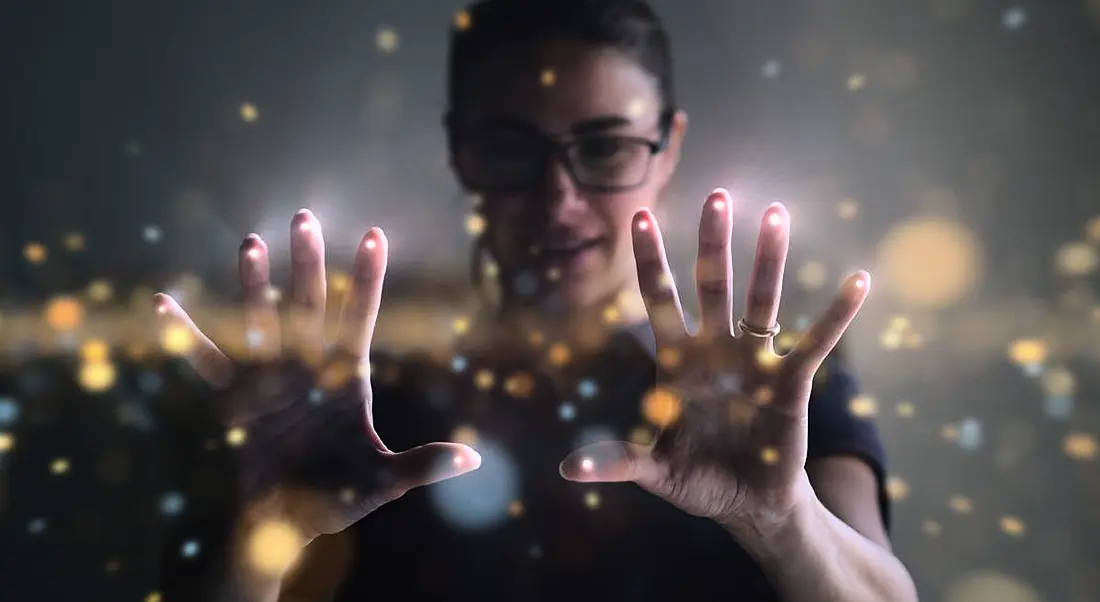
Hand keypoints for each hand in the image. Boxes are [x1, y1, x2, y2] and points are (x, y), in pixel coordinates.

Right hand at [155, 210, 480, 544]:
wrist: (289, 523)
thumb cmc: (343, 495)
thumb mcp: (386, 481)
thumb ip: (424, 465)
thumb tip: (472, 457)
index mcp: (347, 378)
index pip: (360, 319)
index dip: (366, 280)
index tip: (374, 236)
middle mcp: (308, 367)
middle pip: (309, 307)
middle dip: (308, 264)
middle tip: (304, 218)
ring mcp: (269, 380)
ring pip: (261, 323)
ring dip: (253, 287)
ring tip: (249, 245)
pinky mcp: (235, 400)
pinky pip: (208, 363)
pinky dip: (186, 336)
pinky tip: (164, 303)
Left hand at [559, 189, 868, 534]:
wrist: (745, 503)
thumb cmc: (695, 477)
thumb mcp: (653, 469)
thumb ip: (616, 461)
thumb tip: (568, 470)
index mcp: (677, 361)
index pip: (659, 300)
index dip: (650, 261)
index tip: (639, 217)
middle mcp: (715, 350)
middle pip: (711, 286)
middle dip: (712, 243)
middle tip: (717, 196)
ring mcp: (754, 361)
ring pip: (761, 300)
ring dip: (769, 259)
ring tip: (776, 214)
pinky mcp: (789, 382)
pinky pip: (816, 343)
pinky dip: (837, 316)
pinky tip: (857, 282)